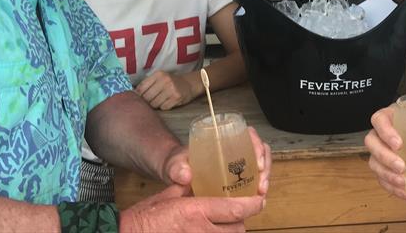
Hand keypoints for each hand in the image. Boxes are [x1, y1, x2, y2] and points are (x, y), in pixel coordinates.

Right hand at [119, 184, 265, 232]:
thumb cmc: (146, 216)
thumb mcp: (170, 194)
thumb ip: (189, 187)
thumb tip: (201, 178)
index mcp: (197, 211)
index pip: (236, 209)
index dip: (252, 204)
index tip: (259, 199)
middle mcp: (202, 231)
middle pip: (238, 228)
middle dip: (240, 220)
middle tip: (238, 210)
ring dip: (231, 231)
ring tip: (227, 222)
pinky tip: (213, 230)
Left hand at [135, 71, 196, 109]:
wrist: (189, 84)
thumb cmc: (171, 82)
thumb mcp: (160, 78)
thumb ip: (148, 84)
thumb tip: (133, 95)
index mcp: (159, 74)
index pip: (142, 87)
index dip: (137, 95)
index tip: (137, 99)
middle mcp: (165, 81)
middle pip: (147, 97)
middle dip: (146, 101)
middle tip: (149, 101)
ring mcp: (171, 89)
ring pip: (154, 104)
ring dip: (155, 105)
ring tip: (159, 101)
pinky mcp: (176, 98)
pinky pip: (163, 107)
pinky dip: (163, 107)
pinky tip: (167, 102)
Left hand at [159, 128, 270, 195]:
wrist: (174, 174)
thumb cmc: (177, 163)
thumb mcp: (174, 162)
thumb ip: (177, 167)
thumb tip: (186, 175)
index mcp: (222, 138)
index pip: (248, 134)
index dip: (257, 146)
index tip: (257, 164)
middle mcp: (233, 148)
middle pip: (259, 150)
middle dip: (266, 166)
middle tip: (262, 184)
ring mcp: (237, 162)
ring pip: (260, 164)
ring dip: (265, 177)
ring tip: (261, 192)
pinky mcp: (236, 177)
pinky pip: (253, 178)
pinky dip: (258, 187)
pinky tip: (256, 197)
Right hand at [364, 105, 405, 199]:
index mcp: (388, 117)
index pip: (379, 120)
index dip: (385, 132)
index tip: (399, 144)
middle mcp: (379, 134)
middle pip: (371, 143)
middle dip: (385, 157)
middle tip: (402, 167)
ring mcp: (378, 151)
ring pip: (373, 163)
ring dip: (387, 175)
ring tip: (404, 183)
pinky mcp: (383, 167)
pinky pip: (381, 178)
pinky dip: (393, 188)